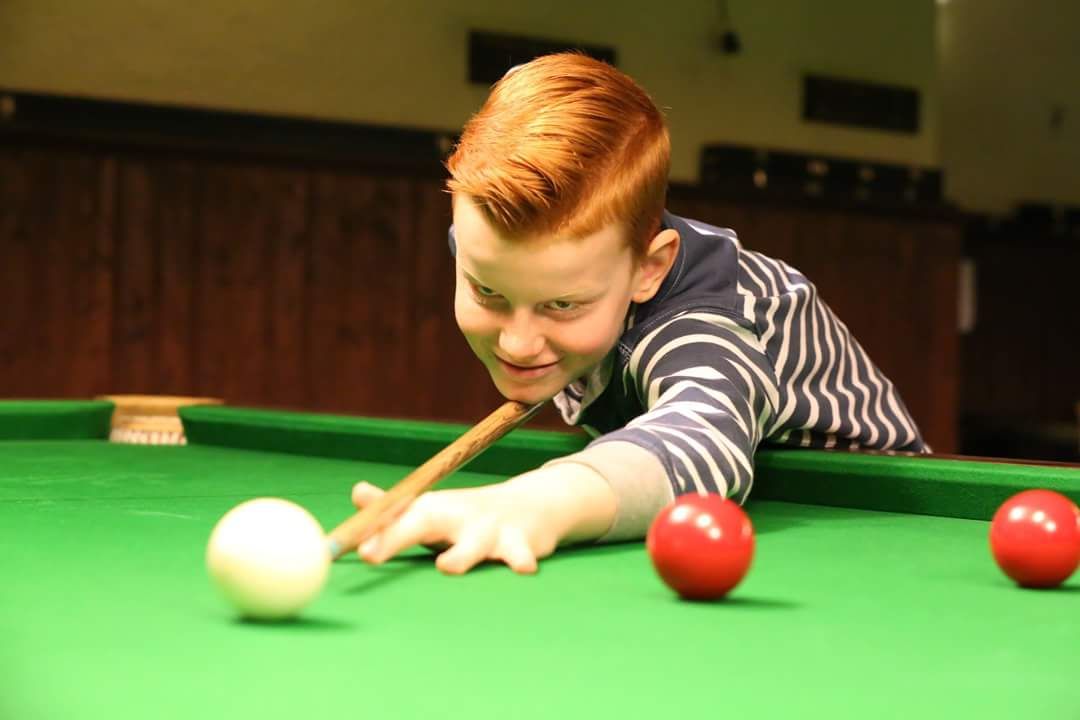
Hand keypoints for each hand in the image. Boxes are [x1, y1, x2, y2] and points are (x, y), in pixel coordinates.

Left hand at [350, 464, 616, 574]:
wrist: (532, 505)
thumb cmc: (469, 517)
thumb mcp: (432, 510)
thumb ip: (393, 511)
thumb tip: (356, 493)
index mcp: (431, 511)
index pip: (394, 519)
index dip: (369, 532)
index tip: (349, 547)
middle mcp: (457, 516)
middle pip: (422, 522)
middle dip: (396, 536)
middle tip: (370, 554)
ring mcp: (489, 530)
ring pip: (473, 544)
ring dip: (460, 554)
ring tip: (446, 566)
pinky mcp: (521, 543)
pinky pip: (521, 554)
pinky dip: (521, 561)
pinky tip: (523, 570)